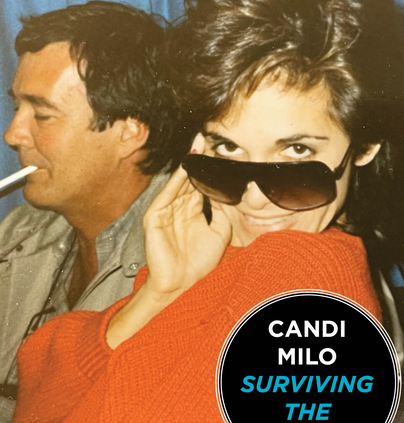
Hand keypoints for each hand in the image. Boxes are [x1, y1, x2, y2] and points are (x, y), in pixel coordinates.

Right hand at [143, 137, 231, 295]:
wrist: (183, 284)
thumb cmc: (199, 263)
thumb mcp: (219, 232)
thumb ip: (222, 211)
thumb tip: (230, 191)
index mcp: (192, 211)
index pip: (200, 183)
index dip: (207, 167)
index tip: (216, 149)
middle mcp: (178, 208)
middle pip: (188, 178)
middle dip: (196, 159)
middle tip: (206, 137)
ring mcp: (165, 211)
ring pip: (178, 183)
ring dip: (187, 165)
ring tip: (198, 145)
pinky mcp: (154, 217)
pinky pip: (166, 195)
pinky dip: (176, 181)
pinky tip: (186, 168)